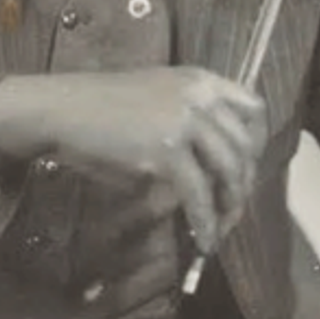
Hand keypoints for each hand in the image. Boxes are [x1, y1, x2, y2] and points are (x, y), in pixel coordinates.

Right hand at [0, 67, 266, 253]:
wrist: (64, 108)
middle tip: (234, 208)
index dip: (256, 144)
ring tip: (221, 228)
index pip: (253, 108)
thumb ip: (191, 124)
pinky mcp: (166, 151)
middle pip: (245, 145)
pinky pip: (198, 193)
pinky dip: (204, 220)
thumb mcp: (158, 99)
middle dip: (244, 182)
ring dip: (230, 205)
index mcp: (200, 80)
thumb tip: (213, 171)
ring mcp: (185, 121)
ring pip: (229, 170)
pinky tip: (203, 238)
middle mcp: (200, 96)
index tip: (247, 169)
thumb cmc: (102, 108)